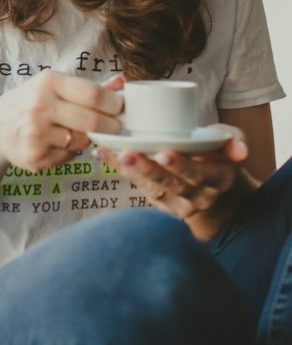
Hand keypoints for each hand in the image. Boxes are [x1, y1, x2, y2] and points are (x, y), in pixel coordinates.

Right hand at [0, 71, 123, 172]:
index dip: (114, 103)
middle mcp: (41, 106)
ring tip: (77, 131)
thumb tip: (121, 82)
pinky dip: (70, 151)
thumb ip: (88, 87)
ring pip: (82, 141)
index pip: (93, 94)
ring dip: (87, 139)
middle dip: (112, 126)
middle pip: (92, 121)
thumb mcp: (54, 86)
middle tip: (118, 127)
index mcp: (48, 82)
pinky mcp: (36, 157)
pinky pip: (68, 157)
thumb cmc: (30, 103)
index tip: (122, 108)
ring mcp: (37, 134)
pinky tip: (57, 143)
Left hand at [96, 124, 255, 232]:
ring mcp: (176, 203)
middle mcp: (197, 196)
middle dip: (148, 169)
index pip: (198, 176)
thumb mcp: (232, 143)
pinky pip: (138, 186)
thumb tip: (239, 150)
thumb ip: (235, 141)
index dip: (181, 166)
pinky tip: (103, 153)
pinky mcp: (159, 201)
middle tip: (128, 153)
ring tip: (113, 153)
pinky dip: (120, 170)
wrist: (214, 187)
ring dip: (130, 171)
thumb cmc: (220, 153)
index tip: (164, 153)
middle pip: (170, 185)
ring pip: (151, 188)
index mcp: (216, 180)